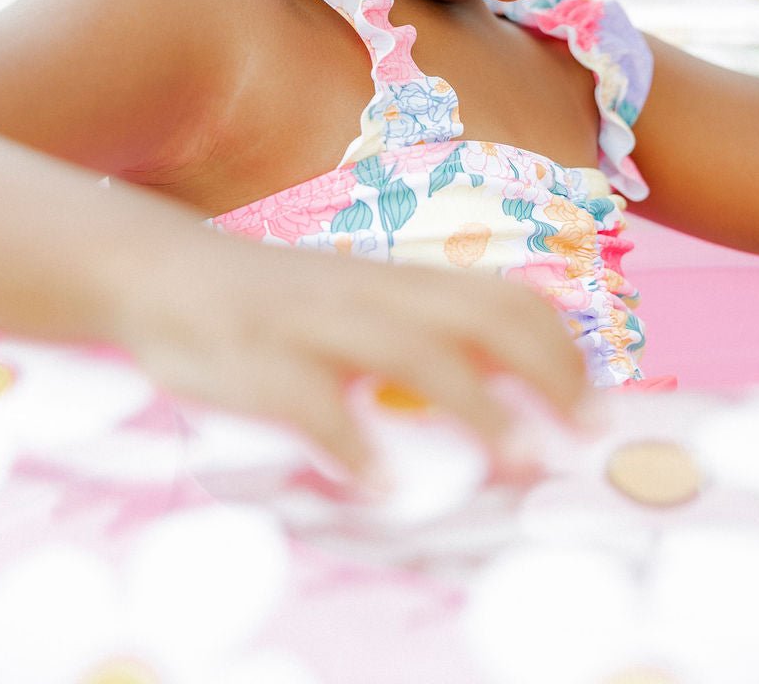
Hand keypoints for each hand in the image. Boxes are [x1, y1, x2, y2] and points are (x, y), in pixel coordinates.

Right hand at [107, 219, 589, 477]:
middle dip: (547, 373)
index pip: (505, 296)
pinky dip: (355, 444)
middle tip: (581, 440)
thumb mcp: (354, 304)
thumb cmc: (271, 303)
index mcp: (398, 282)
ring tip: (518, 463)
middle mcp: (370, 292)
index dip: (563, 348)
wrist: (159, 271)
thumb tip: (496, 389)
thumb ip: (417, 331)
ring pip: (413, 351)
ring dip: (476, 407)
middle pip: (481, 315)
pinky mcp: (260, 358)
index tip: (598, 407)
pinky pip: (315, 401)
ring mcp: (316, 322)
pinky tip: (384, 486)